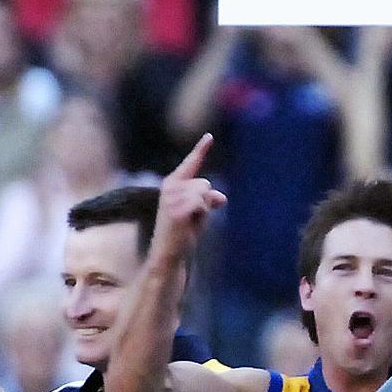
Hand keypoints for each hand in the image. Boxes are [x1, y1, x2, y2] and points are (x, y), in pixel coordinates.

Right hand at [152, 133, 226, 259]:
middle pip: (205, 184)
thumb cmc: (181, 235)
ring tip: (189, 223)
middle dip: (205, 202)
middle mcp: (170, 186)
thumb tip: (222, 198)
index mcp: (172, 184)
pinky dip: (201, 215)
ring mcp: (171, 197)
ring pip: (204, 193)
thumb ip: (207, 201)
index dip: (200, 150)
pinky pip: (202, 203)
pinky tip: (188, 224)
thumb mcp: (197, 214)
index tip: (210, 136)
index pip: (190, 164)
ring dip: (203, 210)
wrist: (168, 255)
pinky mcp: (176, 208)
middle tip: (192, 219)